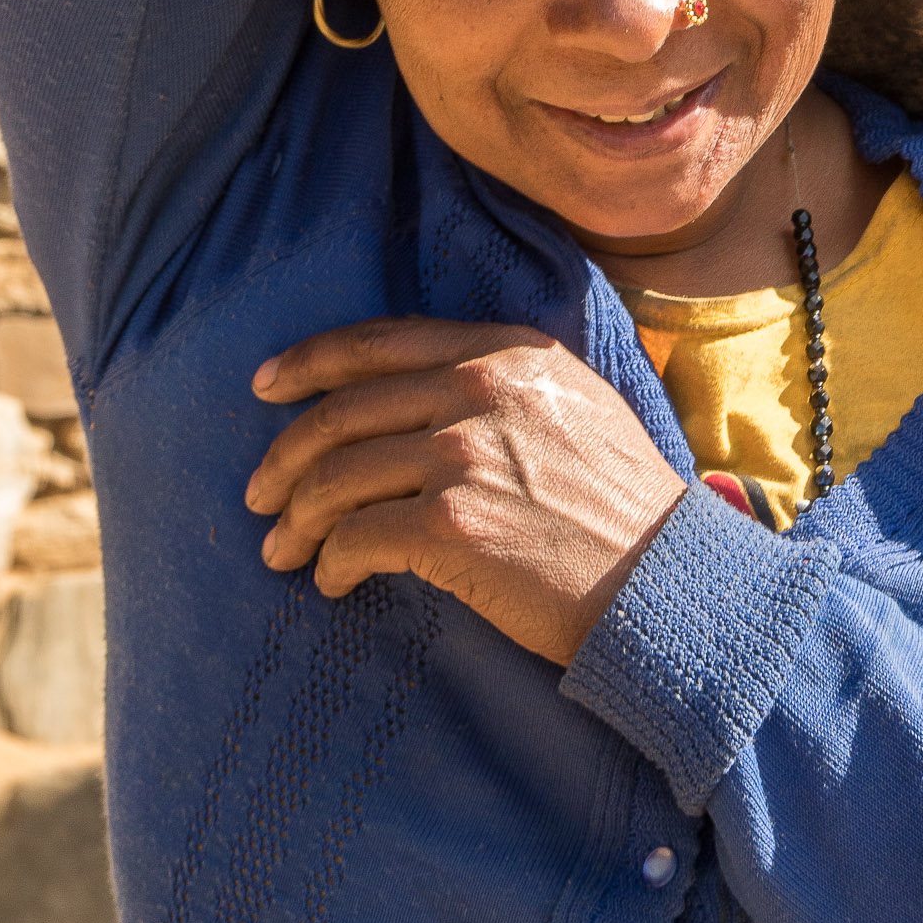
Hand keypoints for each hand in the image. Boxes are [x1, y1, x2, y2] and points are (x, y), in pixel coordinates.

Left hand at [245, 317, 688, 666]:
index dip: (310, 361)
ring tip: (279, 550)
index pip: (381, 341)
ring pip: (338, 476)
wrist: (664, 577)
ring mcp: (463, 455)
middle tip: (258, 494)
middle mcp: (479, 389)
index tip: (265, 385)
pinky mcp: (453, 526)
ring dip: (296, 519)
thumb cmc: (622, 503)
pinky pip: (357, 538)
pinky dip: (331, 563)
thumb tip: (423, 399)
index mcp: (504, 351)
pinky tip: (331, 581)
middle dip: (285, 456)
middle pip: (342, 412)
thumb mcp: (573, 403)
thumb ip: (502, 385)